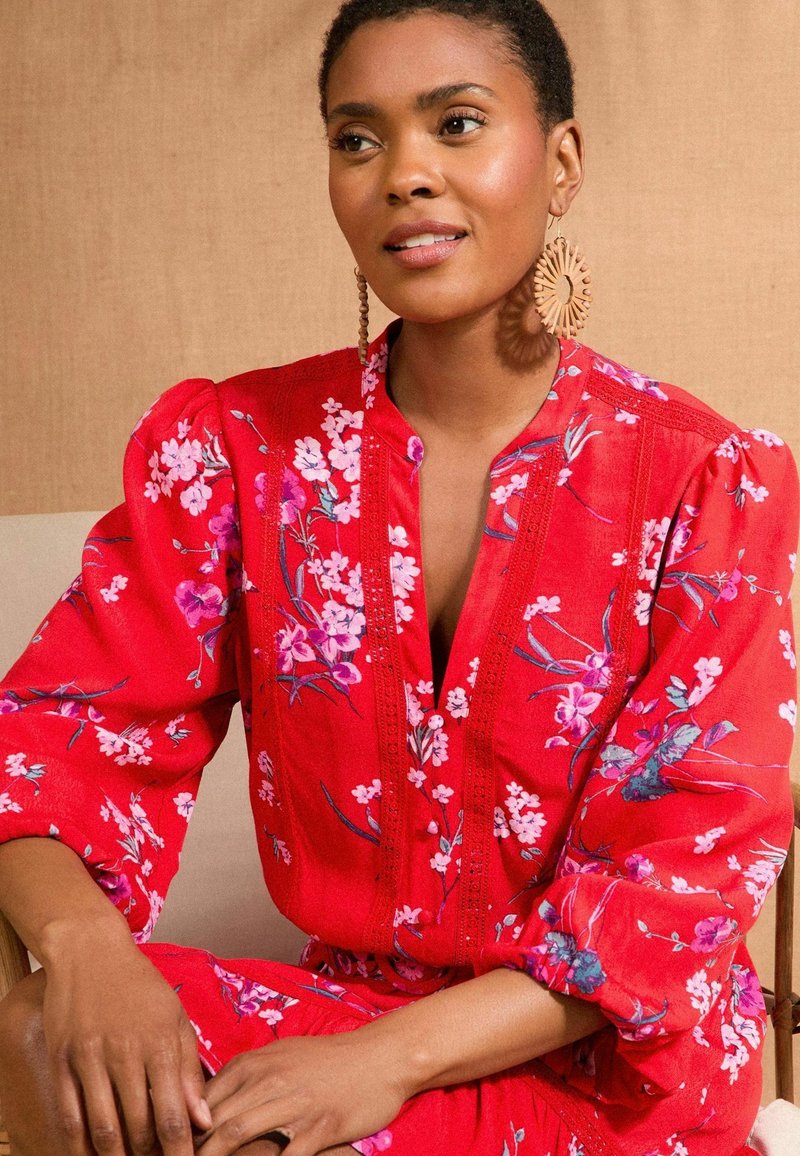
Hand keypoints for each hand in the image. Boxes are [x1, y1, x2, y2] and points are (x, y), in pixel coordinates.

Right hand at [41, 925, 212, 1154]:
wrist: (91, 951)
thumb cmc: (140, 986)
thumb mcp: (175, 1019)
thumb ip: (189, 1071)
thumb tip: (202, 1121)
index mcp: (161, 1042)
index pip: (173, 1115)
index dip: (180, 1151)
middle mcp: (126, 1052)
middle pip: (139, 1128)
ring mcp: (90, 1057)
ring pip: (103, 1130)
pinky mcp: (61, 1060)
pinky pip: (70, 1117)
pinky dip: (80, 1146)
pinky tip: (92, 1155)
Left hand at [194, 1030, 408, 1155]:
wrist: (381, 1056)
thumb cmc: (329, 1060)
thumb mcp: (282, 1057)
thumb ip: (247, 1076)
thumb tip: (209, 1103)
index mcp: (254, 1063)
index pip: (202, 1100)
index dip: (182, 1130)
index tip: (167, 1152)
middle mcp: (268, 1080)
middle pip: (212, 1122)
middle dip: (189, 1151)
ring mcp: (293, 1104)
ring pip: (235, 1135)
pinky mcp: (318, 1127)